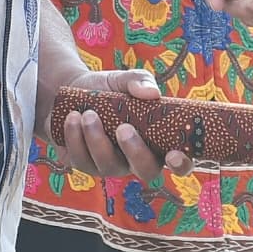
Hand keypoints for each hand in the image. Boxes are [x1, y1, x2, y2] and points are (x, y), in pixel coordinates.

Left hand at [44, 67, 171, 183]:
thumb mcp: (125, 80)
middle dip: (135, 152)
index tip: (173, 154)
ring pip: (108, 166)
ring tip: (89, 114)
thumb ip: (140, 81)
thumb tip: (151, 94)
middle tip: (123, 128)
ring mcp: (109, 166)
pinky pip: (81, 161)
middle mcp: (136, 160)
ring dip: (98, 141)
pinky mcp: (83, 164)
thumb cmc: (108, 90)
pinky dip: (76, 139)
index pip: (180, 163)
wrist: (70, 90)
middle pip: (145, 171)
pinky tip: (72, 118)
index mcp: (156, 142)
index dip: (181, 164)